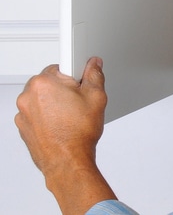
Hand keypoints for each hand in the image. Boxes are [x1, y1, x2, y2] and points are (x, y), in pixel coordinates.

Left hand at [15, 57, 116, 214]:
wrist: (66, 161)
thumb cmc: (77, 134)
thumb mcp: (96, 97)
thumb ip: (94, 74)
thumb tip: (93, 64)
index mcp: (43, 83)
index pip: (61, 65)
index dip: (75, 74)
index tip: (80, 82)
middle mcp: (28, 95)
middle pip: (50, 82)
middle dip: (64, 88)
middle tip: (79, 102)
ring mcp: (22, 112)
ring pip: (43, 98)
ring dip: (55, 103)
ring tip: (70, 116)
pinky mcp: (22, 125)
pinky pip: (36, 113)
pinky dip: (47, 116)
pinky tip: (61, 124)